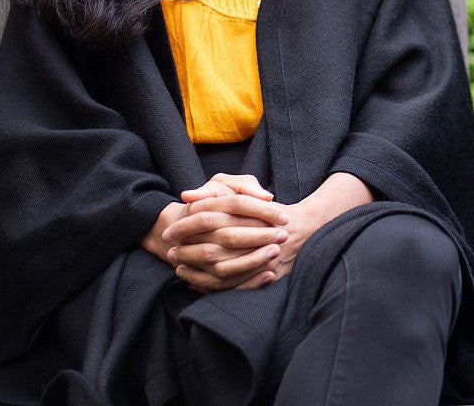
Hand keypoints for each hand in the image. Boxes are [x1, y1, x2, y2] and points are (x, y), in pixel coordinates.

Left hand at [148, 172, 375, 292]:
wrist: (303, 227)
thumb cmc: (266, 207)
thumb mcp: (243, 189)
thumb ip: (217, 187)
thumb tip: (189, 195)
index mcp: (248, 209)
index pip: (210, 216)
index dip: (186, 225)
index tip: (170, 231)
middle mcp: (255, 233)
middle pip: (213, 245)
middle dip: (188, 251)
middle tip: (170, 252)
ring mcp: (261, 256)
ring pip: (221, 269)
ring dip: (196, 270)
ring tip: (178, 268)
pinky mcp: (265, 274)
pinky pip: (233, 285)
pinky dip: (210, 285)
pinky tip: (194, 282)